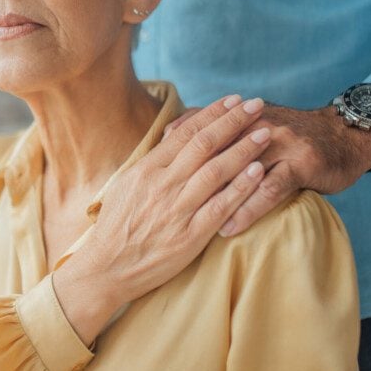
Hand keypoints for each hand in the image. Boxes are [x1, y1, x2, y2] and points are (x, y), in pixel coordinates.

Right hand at [53, 95, 271, 345]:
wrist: (106, 269)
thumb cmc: (116, 228)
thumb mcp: (126, 187)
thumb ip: (152, 165)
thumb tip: (172, 141)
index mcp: (145, 170)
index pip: (184, 133)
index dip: (211, 114)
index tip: (233, 100)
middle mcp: (162, 185)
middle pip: (204, 145)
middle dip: (233, 121)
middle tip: (256, 105)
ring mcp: (176, 210)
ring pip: (216, 171)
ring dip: (243, 149)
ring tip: (265, 133)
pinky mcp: (189, 236)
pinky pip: (220, 207)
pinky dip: (240, 187)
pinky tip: (257, 172)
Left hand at [165, 103, 370, 237]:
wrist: (345, 136)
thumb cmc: (291, 137)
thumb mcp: (255, 125)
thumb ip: (217, 129)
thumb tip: (173, 131)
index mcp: (240, 117)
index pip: (198, 129)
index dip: (172, 151)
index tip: (147, 174)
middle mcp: (256, 125)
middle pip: (213, 149)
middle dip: (183, 178)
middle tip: (157, 206)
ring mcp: (278, 142)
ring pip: (237, 171)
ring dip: (211, 198)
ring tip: (185, 226)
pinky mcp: (300, 162)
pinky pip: (268, 188)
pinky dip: (247, 208)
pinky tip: (230, 228)